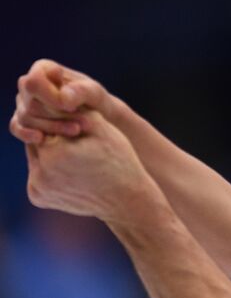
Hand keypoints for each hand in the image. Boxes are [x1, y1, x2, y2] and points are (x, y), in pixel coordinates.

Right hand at [11, 59, 110, 144]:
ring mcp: (25, 103)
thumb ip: (81, 92)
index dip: (49, 96)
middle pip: (31, 103)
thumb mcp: (96, 94)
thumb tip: (63, 99)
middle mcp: (30, 85)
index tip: (71, 107)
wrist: (102, 122)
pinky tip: (41, 139)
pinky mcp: (25, 122)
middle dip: (58, 115)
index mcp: (44, 70)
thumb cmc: (99, 103)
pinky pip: (16, 127)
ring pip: (26, 117)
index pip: (33, 82)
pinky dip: (26, 133)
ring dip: (52, 127)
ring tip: (78, 130)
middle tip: (85, 123)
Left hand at [24, 111, 158, 222]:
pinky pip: (37, 174)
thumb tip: (49, 96)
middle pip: (36, 140)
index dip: (61, 121)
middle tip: (74, 140)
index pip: (44, 122)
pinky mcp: (37, 197)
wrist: (127, 202)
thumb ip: (72, 109)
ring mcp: (37, 188)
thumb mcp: (102, 128)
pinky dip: (48, 169)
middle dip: (51, 136)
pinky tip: (67, 170)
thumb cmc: (119, 162)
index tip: (78, 127)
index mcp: (54, 153)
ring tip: (72, 155)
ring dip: (48, 151)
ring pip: (35, 156)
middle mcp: (39, 174)